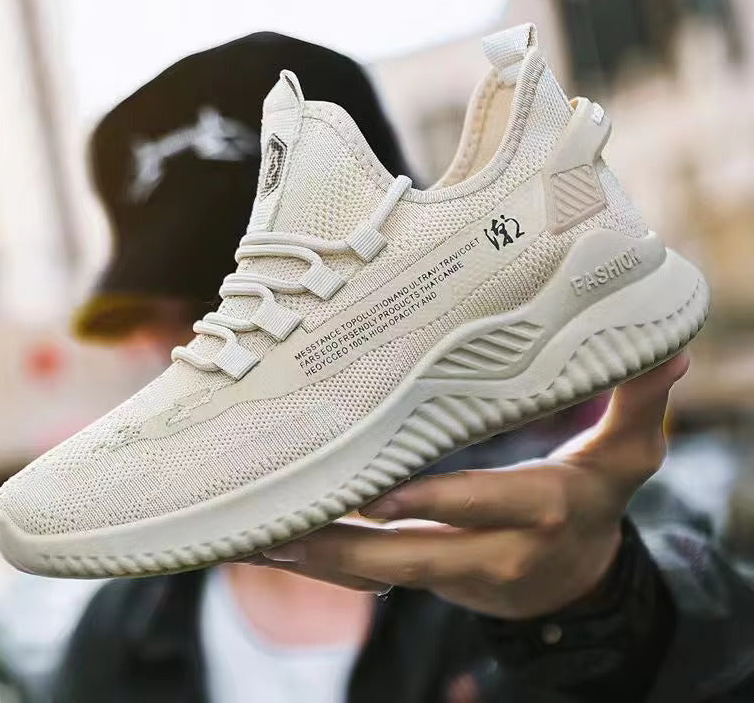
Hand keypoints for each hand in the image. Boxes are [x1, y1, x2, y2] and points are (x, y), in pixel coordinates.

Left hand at [260, 353, 688, 618]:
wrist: (576, 579)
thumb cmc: (594, 502)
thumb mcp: (625, 457)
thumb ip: (637, 404)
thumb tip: (667, 349)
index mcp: (540, 509)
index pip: (481, 504)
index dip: (433, 501)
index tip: (375, 494)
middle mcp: (492, 550)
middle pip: (413, 554)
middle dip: (348, 545)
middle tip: (288, 524)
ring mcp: (455, 571)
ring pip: (379, 572)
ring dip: (321, 558)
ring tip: (261, 537)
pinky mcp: (430, 577)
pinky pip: (372, 574)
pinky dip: (328, 563)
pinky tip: (278, 544)